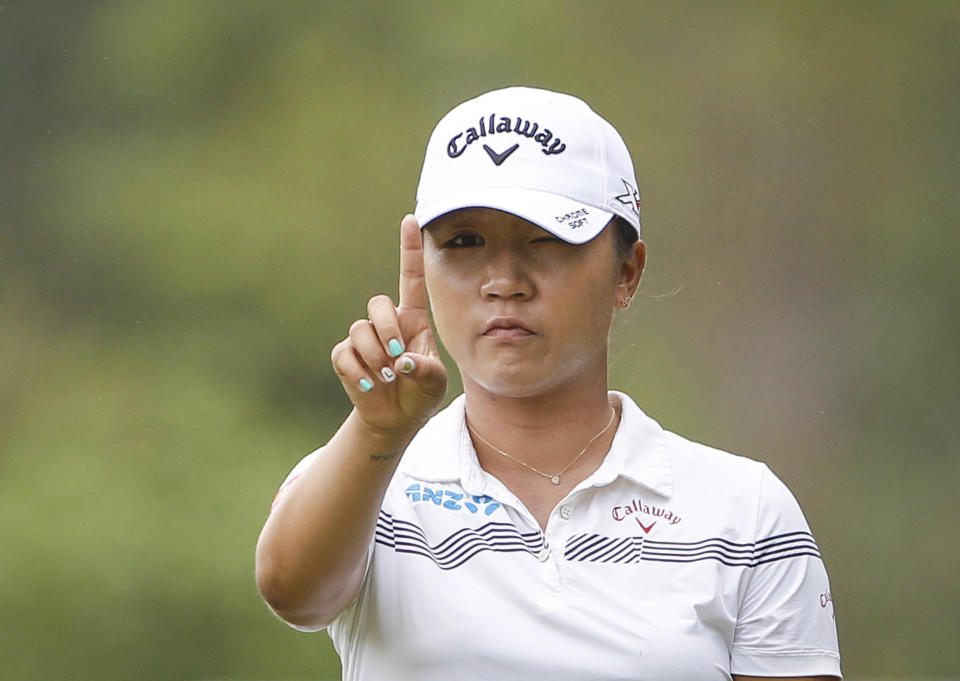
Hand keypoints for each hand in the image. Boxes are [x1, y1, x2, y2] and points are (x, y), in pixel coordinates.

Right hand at [330, 215, 447, 435]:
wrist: (397, 419)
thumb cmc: (422, 393)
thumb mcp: (435, 382)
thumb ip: (425, 369)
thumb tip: (402, 361)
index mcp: (413, 320)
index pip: (411, 278)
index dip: (409, 249)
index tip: (411, 220)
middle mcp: (387, 323)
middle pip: (378, 304)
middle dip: (386, 328)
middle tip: (396, 356)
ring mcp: (363, 339)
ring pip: (359, 330)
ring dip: (375, 357)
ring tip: (387, 378)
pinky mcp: (345, 356)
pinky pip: (344, 355)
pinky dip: (359, 375)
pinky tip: (371, 386)